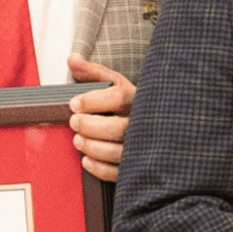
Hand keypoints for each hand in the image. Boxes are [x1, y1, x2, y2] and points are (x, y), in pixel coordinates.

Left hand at [66, 57, 133, 182]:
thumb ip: (95, 73)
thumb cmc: (132, 104)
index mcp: (139, 99)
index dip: (92, 101)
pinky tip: (87, 160)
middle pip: (117, 127)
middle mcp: (145, 123)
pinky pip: (119, 172)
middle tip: (74, 122)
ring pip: (117, 152)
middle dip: (89, 126)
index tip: (73, 104)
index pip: (118, 97)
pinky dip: (99, 168)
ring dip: (92, 147)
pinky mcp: (139, 166)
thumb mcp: (117, 84)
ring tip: (77, 141)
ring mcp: (144, 147)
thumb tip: (72, 59)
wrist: (161, 125)